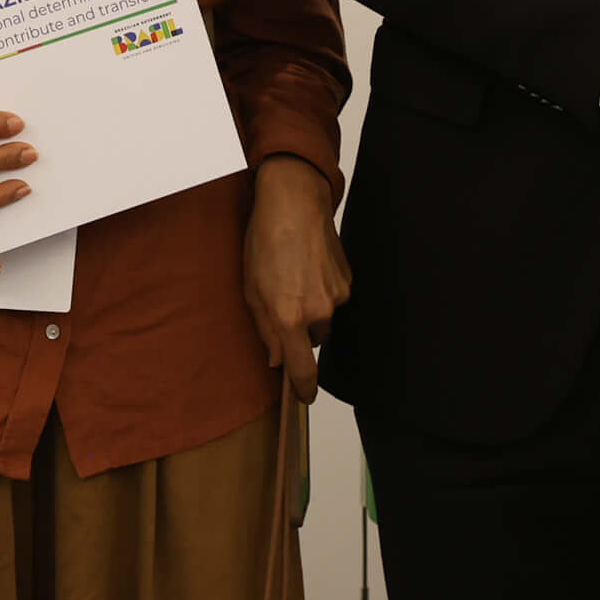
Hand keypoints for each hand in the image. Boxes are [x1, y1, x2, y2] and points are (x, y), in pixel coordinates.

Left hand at [243, 156, 351, 400]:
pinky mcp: (348, 279)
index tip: (303, 398)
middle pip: (311, 338)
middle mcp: (319, 311)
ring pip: (324, 316)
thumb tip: (275, 359)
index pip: (302, 369)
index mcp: (290, 316)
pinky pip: (334, 296)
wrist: (295, 201)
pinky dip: (321, 288)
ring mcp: (338, 295)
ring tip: (293, 275)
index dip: (304, 388)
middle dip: (298, 328)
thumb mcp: (251, 288)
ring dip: (310, 306)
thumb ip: (265, 329)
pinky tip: (307, 265)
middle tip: (281, 300)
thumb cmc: (265, 241)